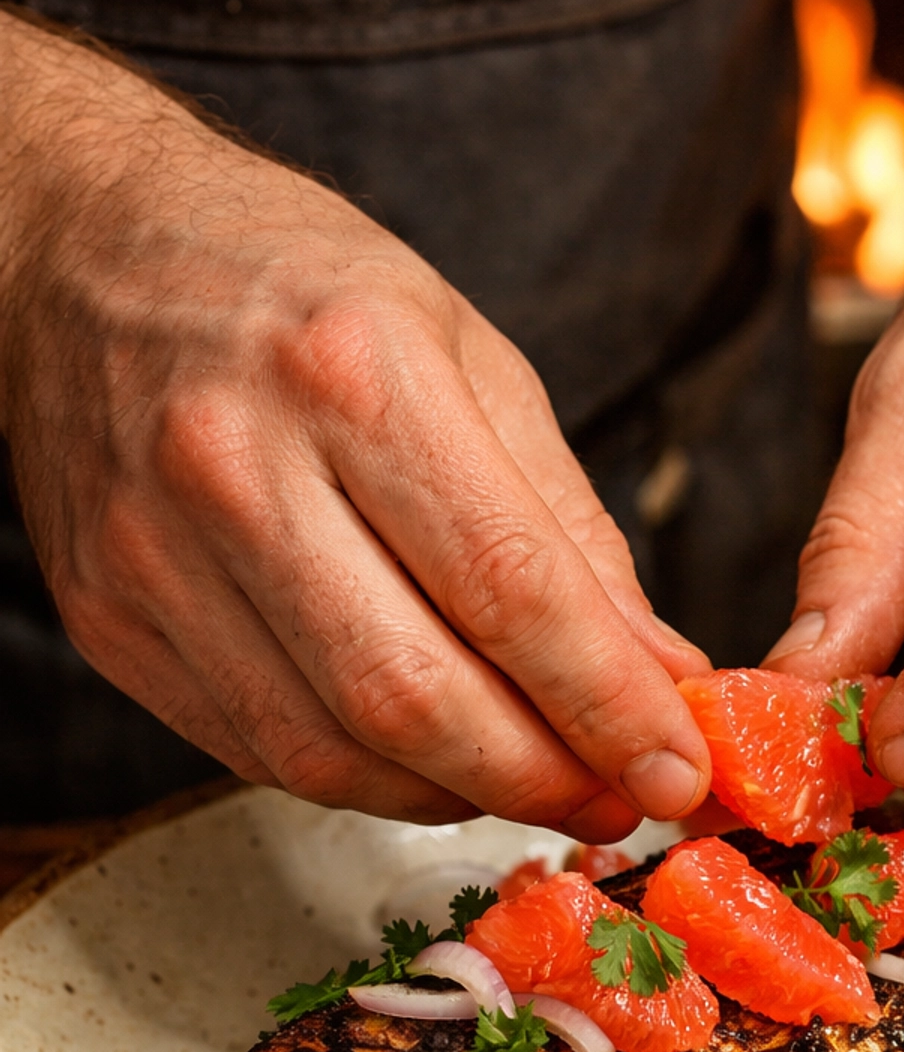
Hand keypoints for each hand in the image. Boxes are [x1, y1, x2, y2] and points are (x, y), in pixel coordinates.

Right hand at [0, 12, 710, 837]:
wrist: (78, 248)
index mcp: (350, 371)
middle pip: (413, 696)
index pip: (508, 588)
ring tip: (536, 783)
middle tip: (617, 803)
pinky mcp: (110, 618)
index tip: (677, 769)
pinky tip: (429, 760)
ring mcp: (154, 554)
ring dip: (458, 797)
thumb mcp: (465, 352)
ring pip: (329, 753)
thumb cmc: (294, 287)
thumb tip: (657, 669)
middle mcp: (236, 465)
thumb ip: (566, 522)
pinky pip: (258, 751)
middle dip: (541, 778)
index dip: (607, 704)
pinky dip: (365, 780)